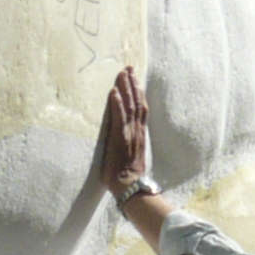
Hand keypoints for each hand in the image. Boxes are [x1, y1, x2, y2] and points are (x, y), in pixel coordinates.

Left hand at [99, 66, 151, 196]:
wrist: (130, 187)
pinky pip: (119, 117)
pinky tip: (114, 92)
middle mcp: (137, 131)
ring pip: (129, 106)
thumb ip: (131, 145)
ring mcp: (129, 133)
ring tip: (122, 73)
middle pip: (137, 102)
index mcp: (140, 135)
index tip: (135, 79)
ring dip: (125, 88)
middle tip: (128, 68)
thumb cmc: (128, 177)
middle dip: (133, 84)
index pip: (141, 109)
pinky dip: (117, 104)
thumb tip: (127, 140)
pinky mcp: (120, 138)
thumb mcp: (133, 157)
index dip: (138, 92)